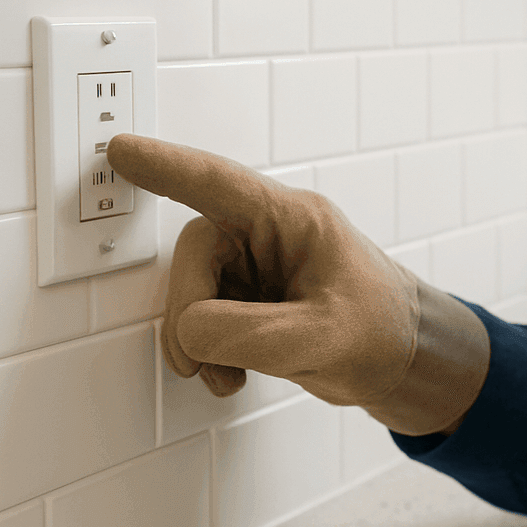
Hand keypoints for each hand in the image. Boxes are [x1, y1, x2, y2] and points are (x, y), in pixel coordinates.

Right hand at [105, 133, 418, 405]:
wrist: (407, 363)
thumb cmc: (381, 333)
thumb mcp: (316, 338)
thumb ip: (243, 332)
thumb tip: (189, 328)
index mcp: (294, 220)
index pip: (217, 183)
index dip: (165, 166)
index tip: (120, 149)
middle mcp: (272, 234)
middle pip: (196, 254)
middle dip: (188, 311)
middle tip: (200, 359)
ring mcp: (261, 266)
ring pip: (195, 289)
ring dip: (199, 340)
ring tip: (229, 376)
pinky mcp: (254, 298)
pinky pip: (206, 315)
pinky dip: (209, 351)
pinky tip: (235, 374)